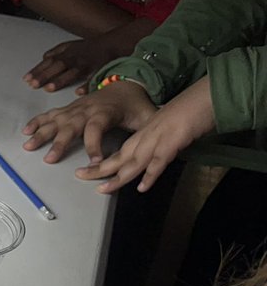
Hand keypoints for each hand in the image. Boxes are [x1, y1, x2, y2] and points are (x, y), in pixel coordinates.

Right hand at [22, 80, 155, 163]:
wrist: (126, 83)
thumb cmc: (135, 104)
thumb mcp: (147, 115)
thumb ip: (149, 129)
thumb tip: (158, 143)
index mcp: (105, 112)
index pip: (96, 129)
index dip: (94, 145)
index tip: (96, 162)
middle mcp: (86, 110)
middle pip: (70, 126)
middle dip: (59, 143)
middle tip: (50, 158)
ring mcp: (75, 109)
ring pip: (56, 121)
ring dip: (42, 133)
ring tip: (29, 145)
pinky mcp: (69, 109)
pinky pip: (50, 114)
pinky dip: (37, 121)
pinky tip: (26, 131)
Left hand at [25, 35, 121, 93]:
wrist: (114, 42)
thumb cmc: (91, 47)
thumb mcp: (72, 45)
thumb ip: (56, 52)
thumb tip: (43, 57)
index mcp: (68, 53)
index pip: (49, 61)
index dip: (38, 70)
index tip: (26, 79)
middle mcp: (76, 58)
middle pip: (58, 66)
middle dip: (44, 75)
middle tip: (33, 84)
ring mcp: (88, 63)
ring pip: (73, 72)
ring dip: (60, 80)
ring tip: (49, 88)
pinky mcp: (100, 69)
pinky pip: (94, 78)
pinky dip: (87, 85)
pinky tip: (79, 92)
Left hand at [75, 77, 214, 192]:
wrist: (205, 96)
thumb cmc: (189, 111)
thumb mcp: (167, 128)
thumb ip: (157, 142)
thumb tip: (151, 159)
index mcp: (144, 133)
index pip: (120, 151)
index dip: (104, 163)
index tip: (88, 171)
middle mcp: (147, 136)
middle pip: (120, 156)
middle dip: (99, 169)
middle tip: (80, 177)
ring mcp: (159, 139)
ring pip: (134, 161)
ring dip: (118, 177)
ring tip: (103, 189)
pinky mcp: (173, 142)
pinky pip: (159, 161)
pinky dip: (150, 175)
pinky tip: (142, 187)